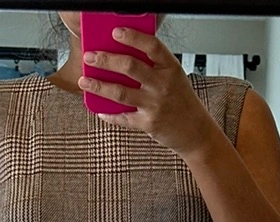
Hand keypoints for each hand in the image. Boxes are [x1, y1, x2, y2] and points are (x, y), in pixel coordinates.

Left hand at [79, 27, 220, 160]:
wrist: (195, 131)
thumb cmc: (181, 101)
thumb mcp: (174, 76)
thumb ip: (154, 65)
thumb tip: (123, 53)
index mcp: (170, 67)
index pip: (151, 46)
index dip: (132, 37)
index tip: (115, 32)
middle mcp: (163, 85)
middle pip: (130, 67)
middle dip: (106, 60)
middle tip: (90, 56)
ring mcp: (155, 105)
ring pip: (121, 92)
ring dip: (99, 86)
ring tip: (85, 80)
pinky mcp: (148, 123)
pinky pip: (123, 117)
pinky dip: (109, 114)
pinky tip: (99, 108)